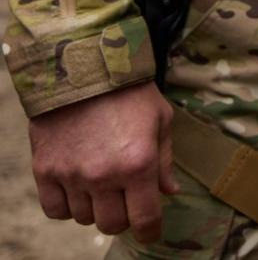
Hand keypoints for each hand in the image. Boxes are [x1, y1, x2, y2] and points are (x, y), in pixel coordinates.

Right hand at [27, 81, 177, 241]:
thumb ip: (165, 160)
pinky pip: (55, 210)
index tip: (151, 232)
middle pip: (112, 224)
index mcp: (139, 164)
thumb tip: (168, 192)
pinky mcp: (45, 170)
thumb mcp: (160, 119)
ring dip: (95, 208)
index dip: (151, 231)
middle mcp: (104, 175)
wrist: (82, 69)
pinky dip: (66, 206)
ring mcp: (71, 175)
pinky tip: (76, 188)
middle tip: (126, 199)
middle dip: (123, 217)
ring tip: (101, 183)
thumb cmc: (129, 92)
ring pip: (84, 218)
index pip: (145, 219)